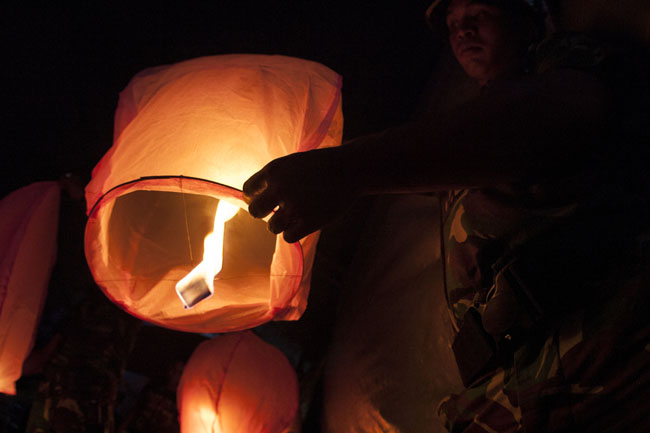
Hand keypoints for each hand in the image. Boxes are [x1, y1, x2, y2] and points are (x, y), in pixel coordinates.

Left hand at [243, 147, 358, 242]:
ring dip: (281, 223)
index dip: (257, 195)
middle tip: (277, 210)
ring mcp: (294, 207)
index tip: (268, 196)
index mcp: (274, 170)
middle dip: (263, 212)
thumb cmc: (320, 165)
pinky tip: (302, 224)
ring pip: (272, 227)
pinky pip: (288, 237)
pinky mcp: (309, 222)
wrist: (350, 170)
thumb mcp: (292, 163)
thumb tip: (248, 199)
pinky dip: (293, 233)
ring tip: (295, 215)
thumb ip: (272, 179)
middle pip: (255, 211)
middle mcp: (280, 189)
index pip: (249, 189)